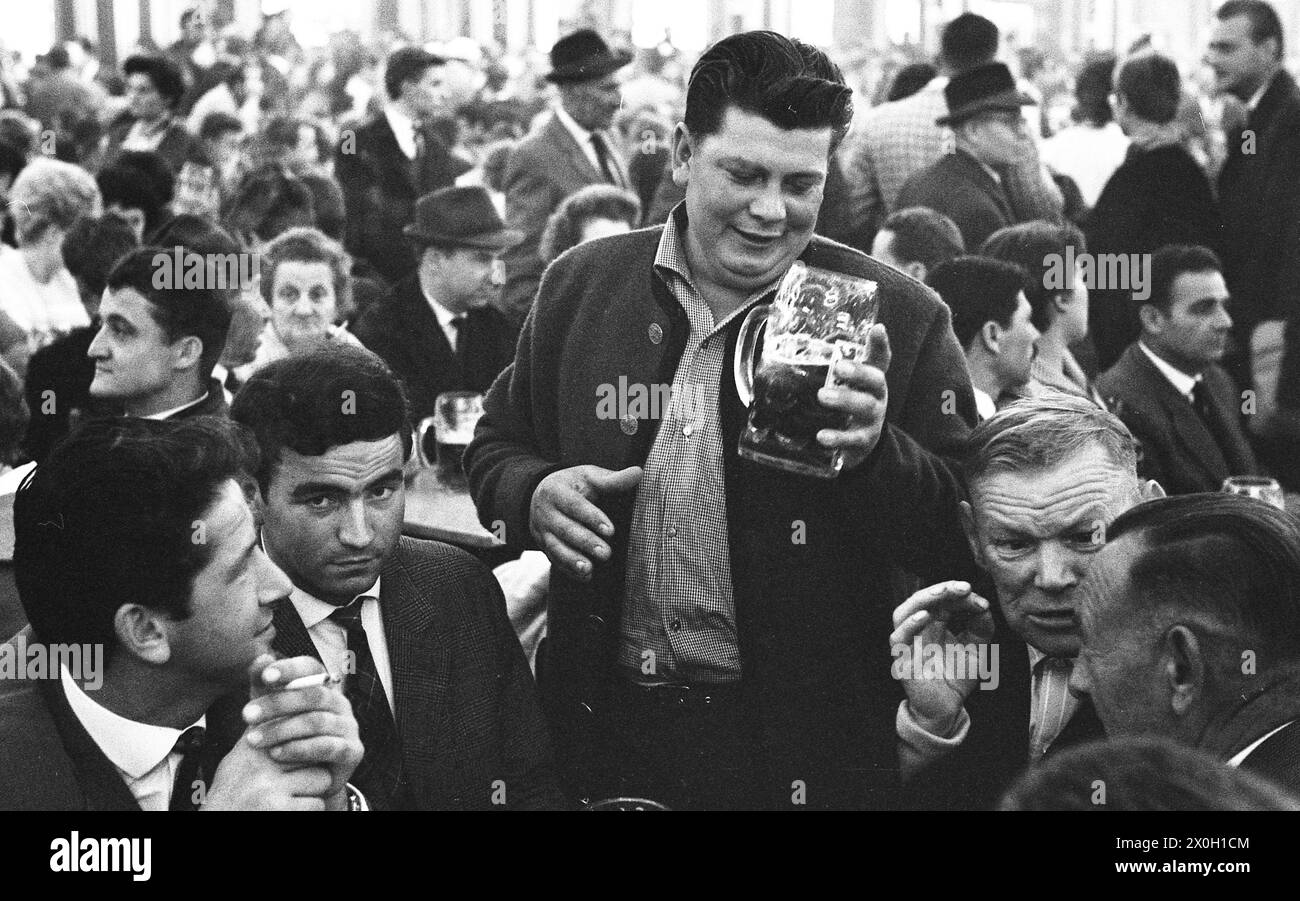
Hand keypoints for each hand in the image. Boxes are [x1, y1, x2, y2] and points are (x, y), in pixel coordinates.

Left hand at [238, 654, 363, 809]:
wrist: (302, 777)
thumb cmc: (285, 736)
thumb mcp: (270, 709)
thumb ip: (263, 683)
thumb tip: (260, 658)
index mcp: (323, 686)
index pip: (311, 668)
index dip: (290, 669)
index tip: (265, 676)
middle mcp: (340, 703)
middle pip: (312, 695)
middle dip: (277, 703)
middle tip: (246, 715)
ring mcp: (349, 727)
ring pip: (317, 722)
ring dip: (282, 730)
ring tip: (253, 740)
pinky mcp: (353, 752)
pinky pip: (328, 747)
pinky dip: (300, 749)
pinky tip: (276, 754)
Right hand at [530, 465, 642, 581]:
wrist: (539, 496)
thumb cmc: (573, 486)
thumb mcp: (589, 477)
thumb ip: (612, 479)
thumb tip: (639, 473)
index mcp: (557, 491)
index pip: (575, 505)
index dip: (592, 518)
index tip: (611, 530)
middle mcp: (546, 512)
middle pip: (565, 529)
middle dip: (585, 542)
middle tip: (606, 554)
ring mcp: (543, 531)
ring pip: (555, 548)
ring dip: (572, 560)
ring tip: (590, 569)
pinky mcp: (544, 546)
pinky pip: (554, 560)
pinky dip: (569, 570)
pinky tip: (585, 576)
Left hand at [816, 323, 889, 469]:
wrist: (861, 445)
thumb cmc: (851, 405)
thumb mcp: (848, 386)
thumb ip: (834, 368)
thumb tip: (803, 345)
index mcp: (872, 379)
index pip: (880, 358)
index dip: (880, 344)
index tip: (877, 329)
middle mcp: (877, 396)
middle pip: (875, 381)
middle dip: (858, 372)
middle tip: (838, 367)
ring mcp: (872, 419)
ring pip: (864, 407)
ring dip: (844, 400)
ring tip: (822, 396)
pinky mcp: (863, 441)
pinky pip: (852, 439)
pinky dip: (837, 438)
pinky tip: (822, 436)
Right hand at [889, 581, 995, 735]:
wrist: (947, 709)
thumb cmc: (957, 678)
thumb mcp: (976, 650)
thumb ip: (981, 628)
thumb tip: (984, 607)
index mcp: (933, 624)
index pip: (941, 601)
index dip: (959, 596)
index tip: (980, 600)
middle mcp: (917, 630)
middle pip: (921, 600)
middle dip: (942, 589)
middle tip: (964, 587)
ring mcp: (907, 644)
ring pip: (903, 613)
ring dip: (923, 600)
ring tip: (943, 593)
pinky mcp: (902, 660)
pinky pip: (899, 638)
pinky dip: (909, 625)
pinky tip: (925, 616)